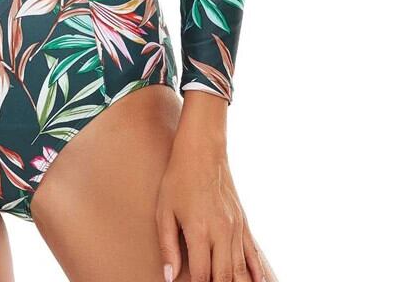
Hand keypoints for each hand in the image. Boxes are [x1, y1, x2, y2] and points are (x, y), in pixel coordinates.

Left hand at [156, 93, 265, 281]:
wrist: (202, 151)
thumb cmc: (177, 179)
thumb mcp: (163, 211)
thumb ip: (167, 246)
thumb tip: (169, 277)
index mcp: (198, 230)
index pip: (202, 276)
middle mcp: (221, 232)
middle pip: (224, 277)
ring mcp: (235, 228)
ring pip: (240, 270)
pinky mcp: (243, 222)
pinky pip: (252, 254)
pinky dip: (255, 272)